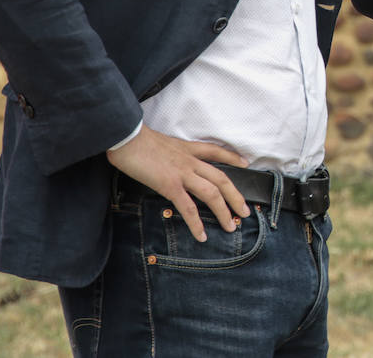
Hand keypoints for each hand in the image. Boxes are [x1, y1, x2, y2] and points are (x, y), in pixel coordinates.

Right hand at [105, 125, 250, 242]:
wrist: (127, 137)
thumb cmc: (136, 140)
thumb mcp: (160, 143)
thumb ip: (169, 153)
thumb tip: (166, 162)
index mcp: (188, 149)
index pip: (216, 151)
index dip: (232, 157)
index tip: (245, 163)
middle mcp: (191, 161)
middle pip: (222, 179)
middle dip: (236, 196)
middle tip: (245, 211)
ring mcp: (182, 173)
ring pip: (212, 194)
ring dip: (223, 212)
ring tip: (231, 226)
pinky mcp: (170, 185)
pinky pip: (188, 207)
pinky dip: (196, 223)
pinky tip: (201, 235)